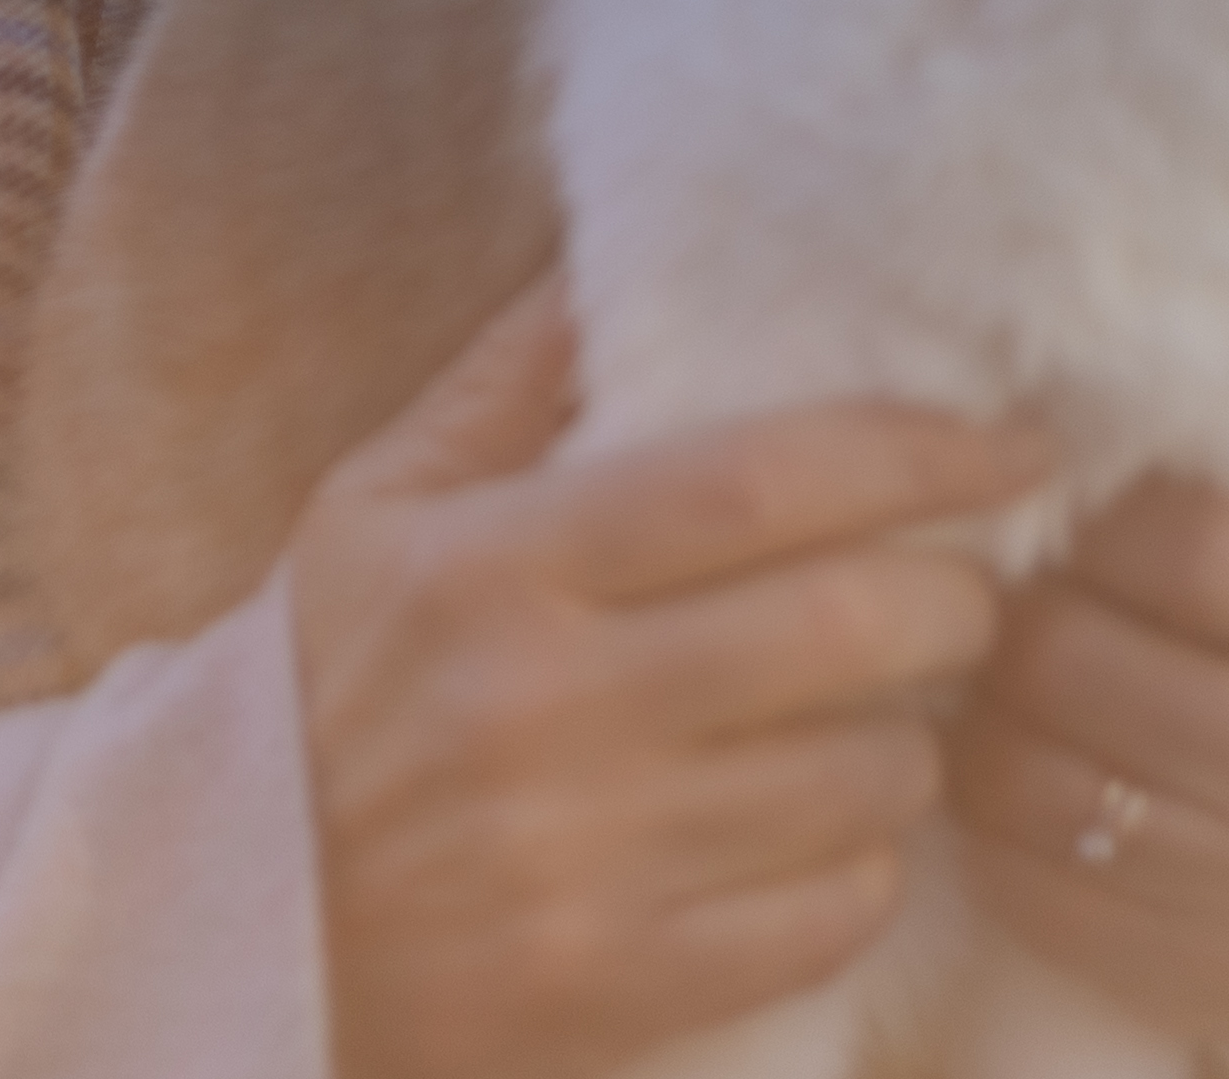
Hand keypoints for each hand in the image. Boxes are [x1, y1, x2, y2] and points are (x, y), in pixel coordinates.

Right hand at [286, 280, 1057, 1078]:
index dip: (915, 447)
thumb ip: (506, 383)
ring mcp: (585, 863)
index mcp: (487, 567)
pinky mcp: (618, 989)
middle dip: (956, 597)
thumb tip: (622, 239)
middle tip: (965, 586)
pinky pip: (834, 913)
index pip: (757, 478)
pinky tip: (822, 834)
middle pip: (848, 625)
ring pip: (869, 777)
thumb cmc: (313, 697)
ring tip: (878, 717)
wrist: (218, 933)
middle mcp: (541, 709)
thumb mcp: (367, 514)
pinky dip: (862, 867)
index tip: (1009, 439)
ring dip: (913, 739)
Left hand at [948, 440, 1228, 1043]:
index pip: (1187, 541)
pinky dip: (984, 816)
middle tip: (975, 578)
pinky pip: (1026, 883)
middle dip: (1003, 609)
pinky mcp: (1197, 977)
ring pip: (1027, 778)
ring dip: (973, 713)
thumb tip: (1123, 365)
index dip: (1081, 505)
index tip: (1041, 490)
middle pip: (1074, 661)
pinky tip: (994, 763)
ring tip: (978, 667)